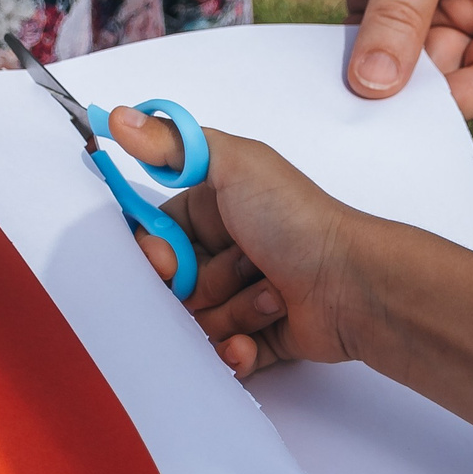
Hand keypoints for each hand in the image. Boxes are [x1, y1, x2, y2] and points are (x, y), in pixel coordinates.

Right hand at [108, 111, 370, 375]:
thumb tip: (119, 117)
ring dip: (230, 314)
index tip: (169, 263)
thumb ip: (174, 144)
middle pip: (174, 288)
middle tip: (238, 271)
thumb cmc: (298, 222)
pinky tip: (255, 338)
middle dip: (200, 288)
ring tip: (270, 295)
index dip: (157, 256)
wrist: (353, 284)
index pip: (156, 239)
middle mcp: (227, 250)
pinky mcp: (260, 337)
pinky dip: (237, 350)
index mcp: (215, 208)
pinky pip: (223, 355)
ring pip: (198, 323)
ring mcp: (242, 295)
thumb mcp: (235, 166)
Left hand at [324, 0, 472, 116]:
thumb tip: (374, 90)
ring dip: (364, 75)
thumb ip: (399, 16)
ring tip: (324, 89)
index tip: (403, 113)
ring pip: (397, 63)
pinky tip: (308, 65)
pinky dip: (337, 52)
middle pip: (443, 77)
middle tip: (351, 110)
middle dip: (402, 91)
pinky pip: (360, 38)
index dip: (456, 101)